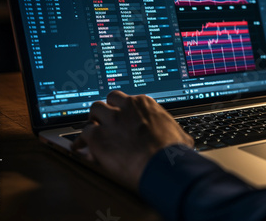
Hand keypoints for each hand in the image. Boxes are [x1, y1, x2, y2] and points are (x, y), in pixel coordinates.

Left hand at [71, 91, 193, 190]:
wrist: (162, 165)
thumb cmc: (173, 152)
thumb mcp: (179, 135)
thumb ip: (175, 132)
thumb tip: (184, 138)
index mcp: (145, 104)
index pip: (127, 99)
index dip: (123, 110)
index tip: (122, 118)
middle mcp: (126, 107)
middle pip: (108, 100)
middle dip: (106, 110)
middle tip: (106, 122)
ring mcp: (111, 120)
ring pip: (94, 110)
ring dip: (94, 121)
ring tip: (93, 132)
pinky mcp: (98, 136)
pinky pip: (84, 133)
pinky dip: (83, 141)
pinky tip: (82, 148)